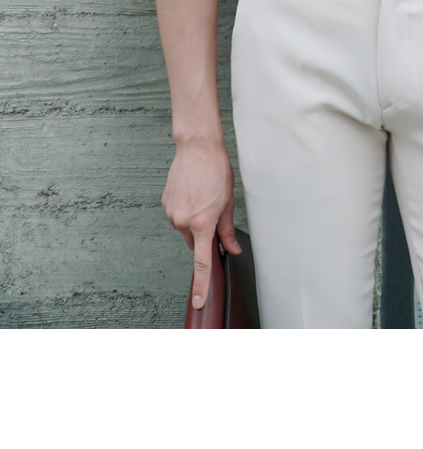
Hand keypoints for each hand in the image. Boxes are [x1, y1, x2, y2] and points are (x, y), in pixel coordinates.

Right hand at [162, 130, 238, 311]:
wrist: (197, 146)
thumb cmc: (215, 171)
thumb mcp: (228, 202)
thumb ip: (227, 231)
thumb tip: (231, 249)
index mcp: (202, 224)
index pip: (202, 263)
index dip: (202, 285)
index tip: (199, 301)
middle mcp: (183, 222)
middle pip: (195, 242)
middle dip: (204, 234)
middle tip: (213, 211)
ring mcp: (172, 213)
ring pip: (185, 229)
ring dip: (194, 221)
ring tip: (202, 196)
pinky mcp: (165, 204)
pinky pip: (177, 216)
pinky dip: (185, 211)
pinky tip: (192, 193)